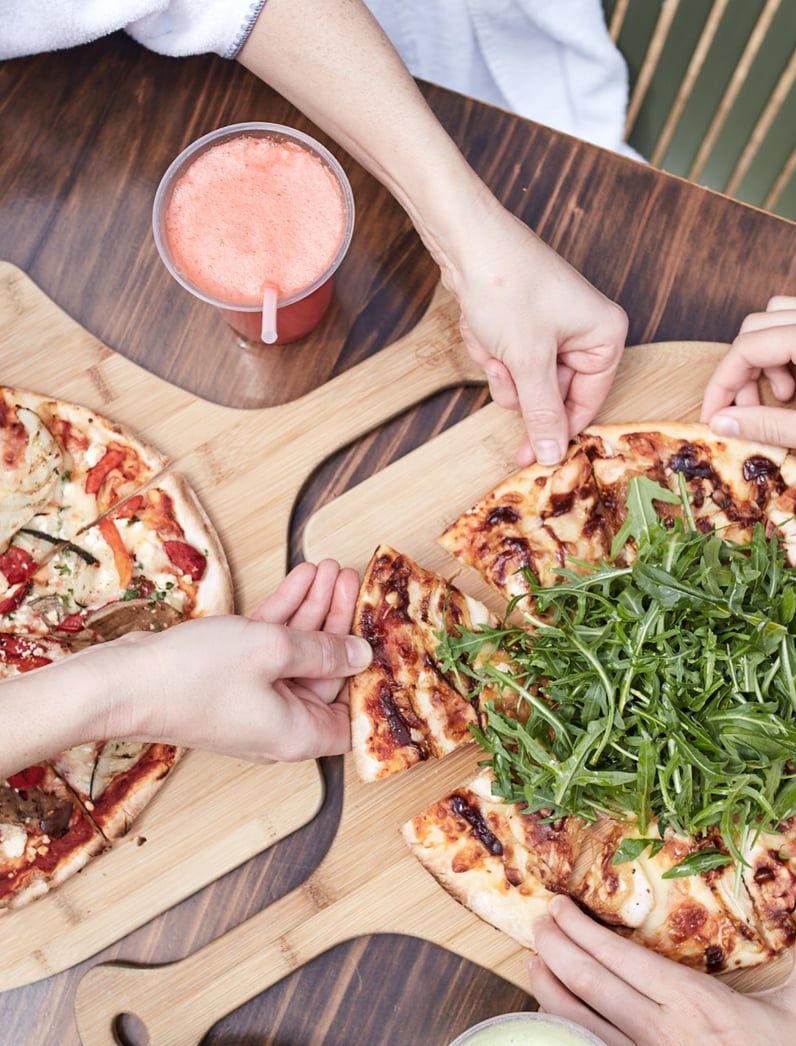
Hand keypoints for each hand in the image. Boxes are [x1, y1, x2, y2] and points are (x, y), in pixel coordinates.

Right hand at [102, 559, 370, 762]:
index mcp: (298, 733)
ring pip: (298, 652)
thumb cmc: (193, 677)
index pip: (351, 715)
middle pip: (327, 672)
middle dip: (339, 621)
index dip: (369, 678)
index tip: (380, 637)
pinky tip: (301, 578)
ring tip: (330, 569)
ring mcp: (254, 700)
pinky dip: (285, 614)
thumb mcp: (272, 651)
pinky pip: (270, 647)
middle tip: (351, 580)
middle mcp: (280, 722)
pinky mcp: (232, 679)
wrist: (124, 682)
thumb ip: (324, 650)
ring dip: (314, 609)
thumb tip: (361, 654)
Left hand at [446, 205, 626, 466]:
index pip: (588, 402)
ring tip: (492, 339)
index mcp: (606, 336)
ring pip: (525, 382)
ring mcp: (553, 328)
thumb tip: (552, 453)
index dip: (556, 429)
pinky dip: (489, 351)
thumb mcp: (528, 360)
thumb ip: (542, 411)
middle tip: (503, 364)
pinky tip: (482, 326)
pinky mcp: (523, 325)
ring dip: (500, 369)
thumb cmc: (507, 285)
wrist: (465, 241)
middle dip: (518, 385)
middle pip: (552, 395)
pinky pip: (508, 361)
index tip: (527, 455)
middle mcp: (586, 332)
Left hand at [529, 895, 795, 1045]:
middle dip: (554, 946)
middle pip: (588, 982)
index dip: (579, 928)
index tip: (560, 906)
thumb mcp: (791, 1001)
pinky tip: (554, 1017)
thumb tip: (789, 907)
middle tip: (539, 922)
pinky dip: (565, 1030)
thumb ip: (786, 957)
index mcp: (693, 1002)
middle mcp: (661, 1032)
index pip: (617, 956)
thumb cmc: (785, 1044)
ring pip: (578, 1023)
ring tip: (534, 961)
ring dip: (548, 988)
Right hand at [701, 295, 795, 446]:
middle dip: (741, 373)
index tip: (713, 416)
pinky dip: (783, 344)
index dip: (721, 385)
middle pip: (754, 329)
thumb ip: (768, 425)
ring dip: (762, 355)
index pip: (745, 349)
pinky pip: (793, 319)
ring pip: (773, 317)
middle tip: (746, 411)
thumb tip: (722, 423)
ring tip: (782, 394)